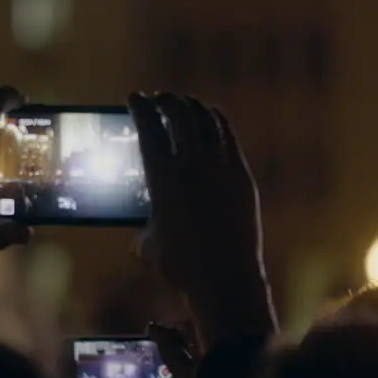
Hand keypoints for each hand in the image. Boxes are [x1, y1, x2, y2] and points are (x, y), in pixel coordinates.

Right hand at [129, 93, 276, 349]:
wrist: (225, 280)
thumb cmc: (180, 266)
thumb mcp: (147, 243)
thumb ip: (144, 220)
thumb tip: (147, 218)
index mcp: (162, 176)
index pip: (148, 126)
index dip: (140, 106)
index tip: (135, 97)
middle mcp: (193, 164)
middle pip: (179, 114)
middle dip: (166, 100)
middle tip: (159, 98)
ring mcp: (223, 167)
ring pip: (208, 120)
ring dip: (193, 107)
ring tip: (185, 105)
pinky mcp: (243, 177)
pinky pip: (228, 137)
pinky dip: (216, 123)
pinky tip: (211, 123)